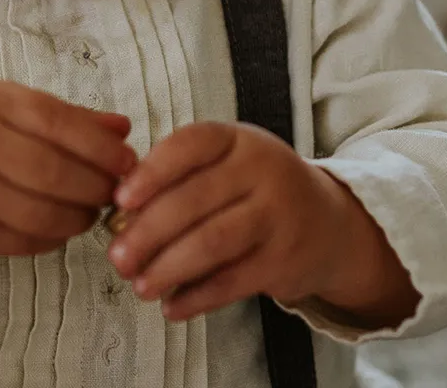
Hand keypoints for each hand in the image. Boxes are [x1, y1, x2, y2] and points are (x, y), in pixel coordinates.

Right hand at [0, 79, 136, 257]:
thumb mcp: (1, 105)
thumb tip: (122, 128)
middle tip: (115, 192)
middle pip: (56, 172)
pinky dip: (54, 238)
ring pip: (44, 213)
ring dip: (81, 217)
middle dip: (98, 187)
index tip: (129, 161)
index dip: (101, 146)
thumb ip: (62, 115)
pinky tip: (60, 226)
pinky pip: (25, 241)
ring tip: (90, 210)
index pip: (59, 122)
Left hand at [107, 121, 415, 324]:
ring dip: (169, 268)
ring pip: (213, 242)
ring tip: (140, 285)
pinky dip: (197, 297)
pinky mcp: (286, 260)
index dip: (152, 171)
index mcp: (236, 139)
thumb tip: (121, 214)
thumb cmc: (253, 187)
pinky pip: (233, 281)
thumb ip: (179, 177)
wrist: (328, 221)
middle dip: (149, 232)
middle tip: (118, 257)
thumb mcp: (225, 162)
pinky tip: (173, 306)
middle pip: (195, 200)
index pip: (190, 145)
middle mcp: (261, 170)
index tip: (120, 200)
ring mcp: (277, 215)